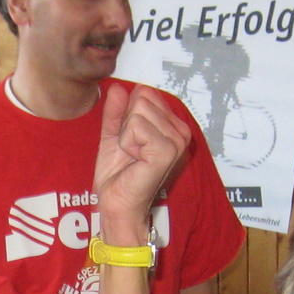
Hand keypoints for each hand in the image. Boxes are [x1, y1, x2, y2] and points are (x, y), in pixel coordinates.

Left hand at [93, 84, 193, 243]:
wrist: (116, 205)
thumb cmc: (118, 176)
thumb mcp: (113, 136)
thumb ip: (116, 112)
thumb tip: (117, 88)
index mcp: (172, 126)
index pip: (145, 93)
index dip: (127, 115)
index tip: (129, 140)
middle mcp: (180, 131)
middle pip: (142, 98)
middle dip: (126, 124)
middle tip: (129, 150)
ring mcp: (176, 142)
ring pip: (138, 111)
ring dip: (126, 135)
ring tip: (132, 157)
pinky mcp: (166, 151)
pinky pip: (137, 126)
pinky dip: (127, 142)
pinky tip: (134, 161)